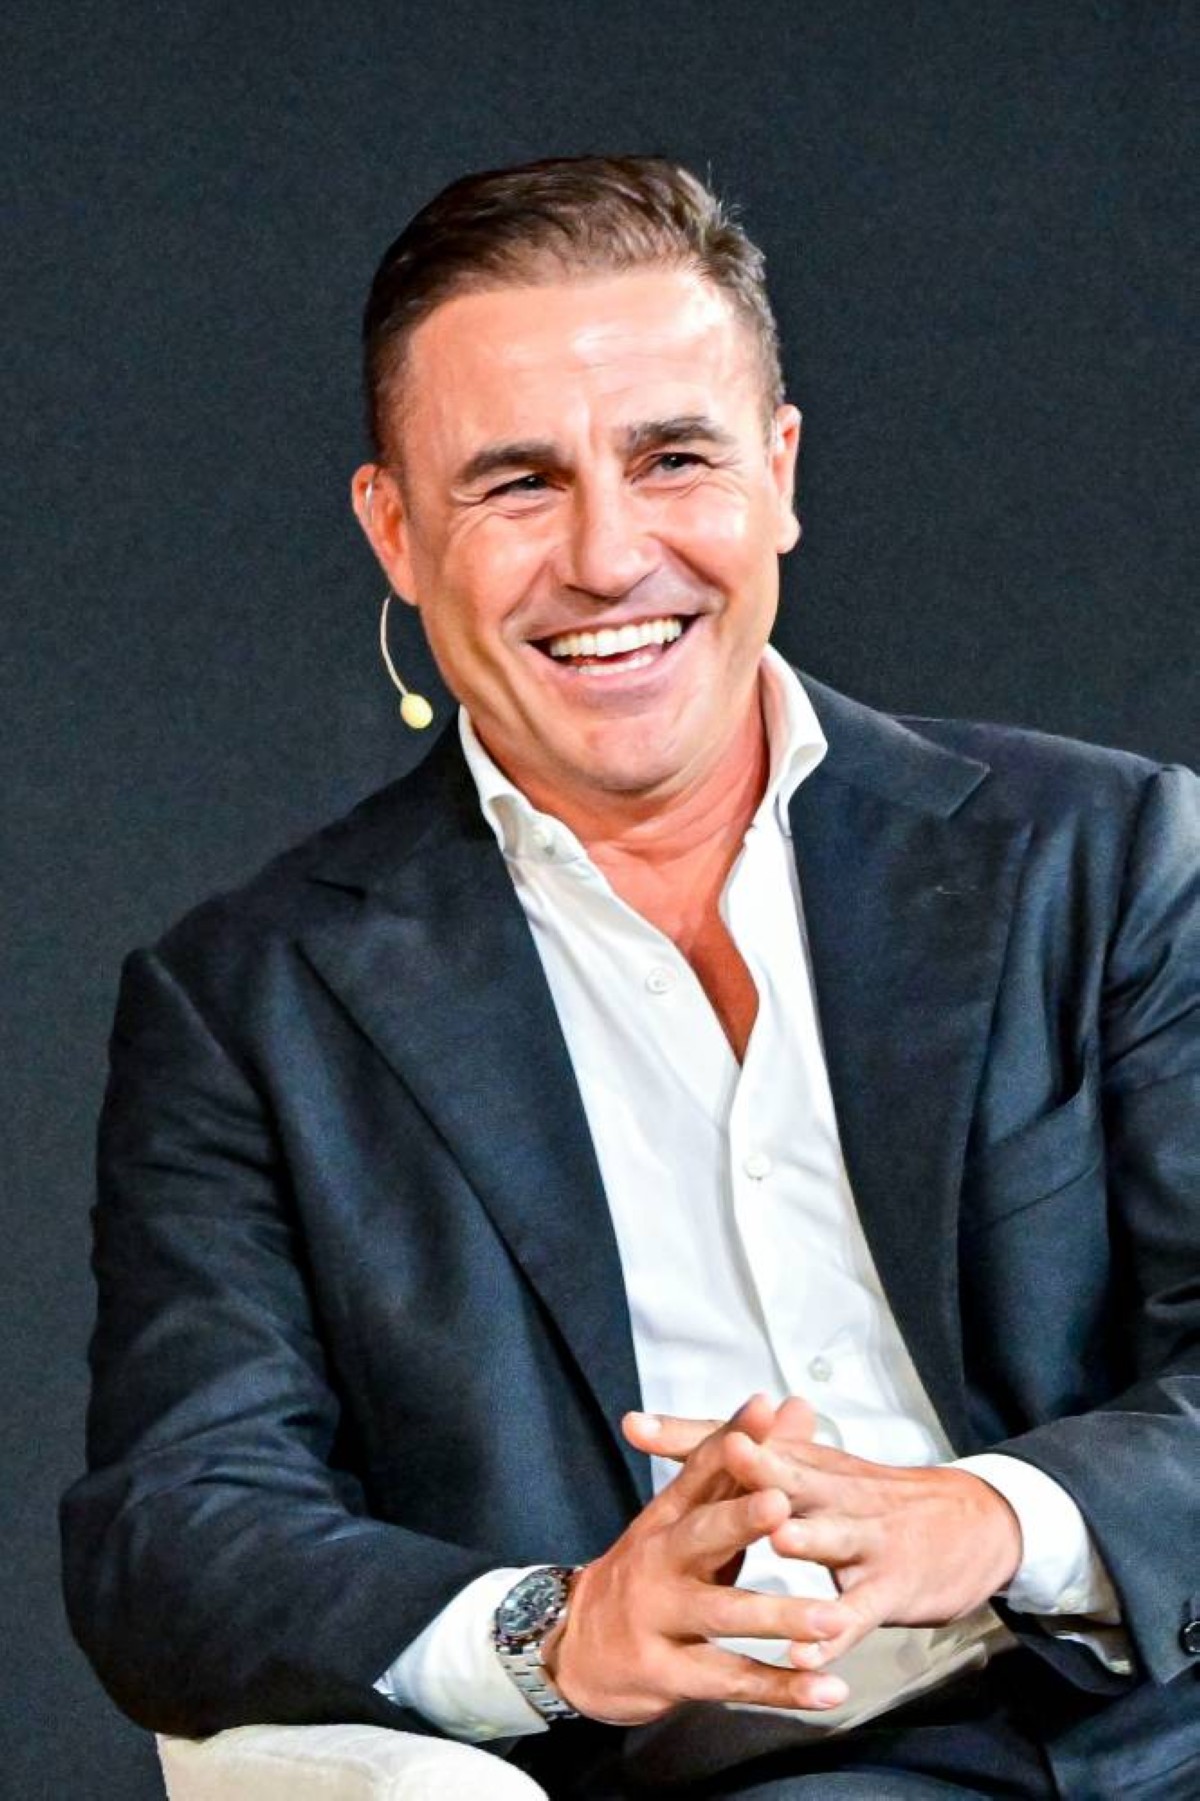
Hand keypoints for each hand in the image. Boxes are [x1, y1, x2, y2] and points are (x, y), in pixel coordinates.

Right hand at [542, 1395, 851, 1724]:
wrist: (576, 1645)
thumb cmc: (651, 1572)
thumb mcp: (688, 1515)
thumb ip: (744, 1467)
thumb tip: (794, 1406)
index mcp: (668, 1516)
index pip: (700, 1468)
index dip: (731, 1439)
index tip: (764, 1411)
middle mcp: (659, 1560)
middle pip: (701, 1533)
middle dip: (740, 1518)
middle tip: (781, 1501)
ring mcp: (660, 1617)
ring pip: (723, 1615)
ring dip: (779, 1616)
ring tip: (831, 1617)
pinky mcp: (668, 1673)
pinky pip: (731, 1681)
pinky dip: (782, 1688)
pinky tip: (828, 1690)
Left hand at [627, 1402, 1022, 1671]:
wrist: (968, 1523)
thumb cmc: (865, 1496)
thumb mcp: (806, 1467)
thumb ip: (722, 1451)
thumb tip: (639, 1424)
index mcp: (806, 1466)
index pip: (749, 1444)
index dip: (703, 1435)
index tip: (644, 1428)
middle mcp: (834, 1494)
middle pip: (795, 1476)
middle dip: (764, 1468)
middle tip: (735, 1456)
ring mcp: (865, 1540)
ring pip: (832, 1538)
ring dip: (808, 1538)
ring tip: (780, 1544)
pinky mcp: (891, 1588)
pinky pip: (859, 1612)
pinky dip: (834, 1635)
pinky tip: (807, 1655)